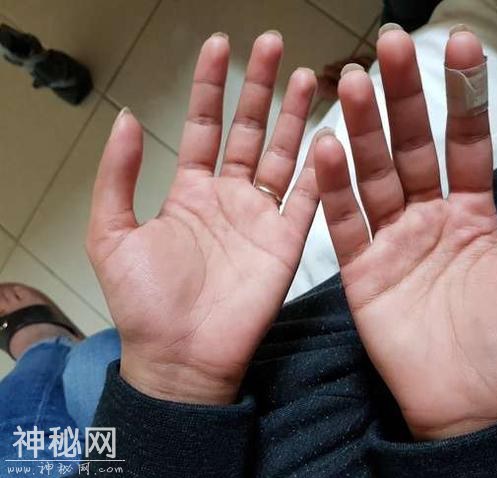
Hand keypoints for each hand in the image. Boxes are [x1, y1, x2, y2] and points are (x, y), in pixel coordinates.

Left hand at [87, 32, 320, 404]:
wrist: (181, 357)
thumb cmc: (145, 303)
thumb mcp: (112, 233)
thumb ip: (118, 175)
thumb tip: (127, 118)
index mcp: (190, 192)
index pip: (205, 125)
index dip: (212, 86)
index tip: (220, 46)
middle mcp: (229, 198)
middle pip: (248, 130)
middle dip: (260, 87)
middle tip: (272, 45)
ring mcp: (261, 218)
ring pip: (282, 155)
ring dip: (293, 117)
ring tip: (305, 76)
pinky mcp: (286, 242)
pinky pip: (307, 199)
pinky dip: (319, 170)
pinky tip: (327, 135)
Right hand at [315, 27, 496, 438]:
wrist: (473, 410)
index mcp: (473, 214)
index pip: (465, 142)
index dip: (461, 95)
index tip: (457, 44)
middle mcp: (429, 219)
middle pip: (412, 146)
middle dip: (402, 97)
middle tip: (390, 45)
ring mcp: (392, 242)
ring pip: (374, 175)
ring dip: (363, 131)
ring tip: (354, 83)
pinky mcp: (362, 272)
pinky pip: (346, 224)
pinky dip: (334, 189)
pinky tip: (327, 149)